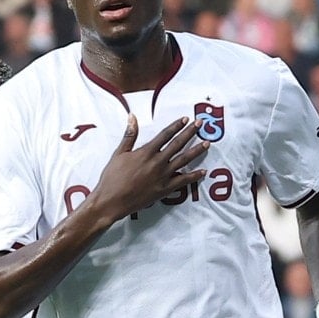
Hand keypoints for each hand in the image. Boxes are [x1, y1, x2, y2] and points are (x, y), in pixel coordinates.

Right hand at [86, 113, 207, 222]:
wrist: (111, 201)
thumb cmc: (112, 178)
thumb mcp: (118, 154)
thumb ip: (129, 135)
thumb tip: (132, 117)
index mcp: (146, 152)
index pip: (165, 135)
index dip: (176, 126)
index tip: (185, 119)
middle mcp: (157, 162)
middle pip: (178, 144)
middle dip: (190, 132)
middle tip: (200, 124)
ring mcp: (162, 176)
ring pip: (184, 160)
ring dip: (196, 151)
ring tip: (207, 144)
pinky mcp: (164, 189)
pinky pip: (183, 182)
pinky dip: (194, 176)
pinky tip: (203, 172)